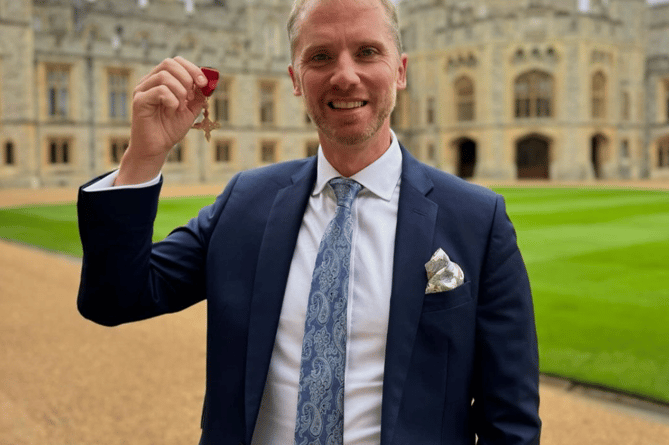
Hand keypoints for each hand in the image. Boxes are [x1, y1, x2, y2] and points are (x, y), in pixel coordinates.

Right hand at [116, 57, 207, 184]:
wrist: (157, 148)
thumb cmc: (171, 128)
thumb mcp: (190, 109)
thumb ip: (198, 95)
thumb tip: (209, 82)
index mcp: (161, 80)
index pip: (176, 61)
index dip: (192, 68)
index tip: (203, 83)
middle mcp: (149, 81)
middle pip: (169, 63)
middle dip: (187, 78)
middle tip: (191, 97)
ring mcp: (142, 89)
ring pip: (164, 76)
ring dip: (179, 92)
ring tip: (180, 107)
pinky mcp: (139, 100)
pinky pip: (160, 91)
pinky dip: (172, 101)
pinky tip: (171, 112)